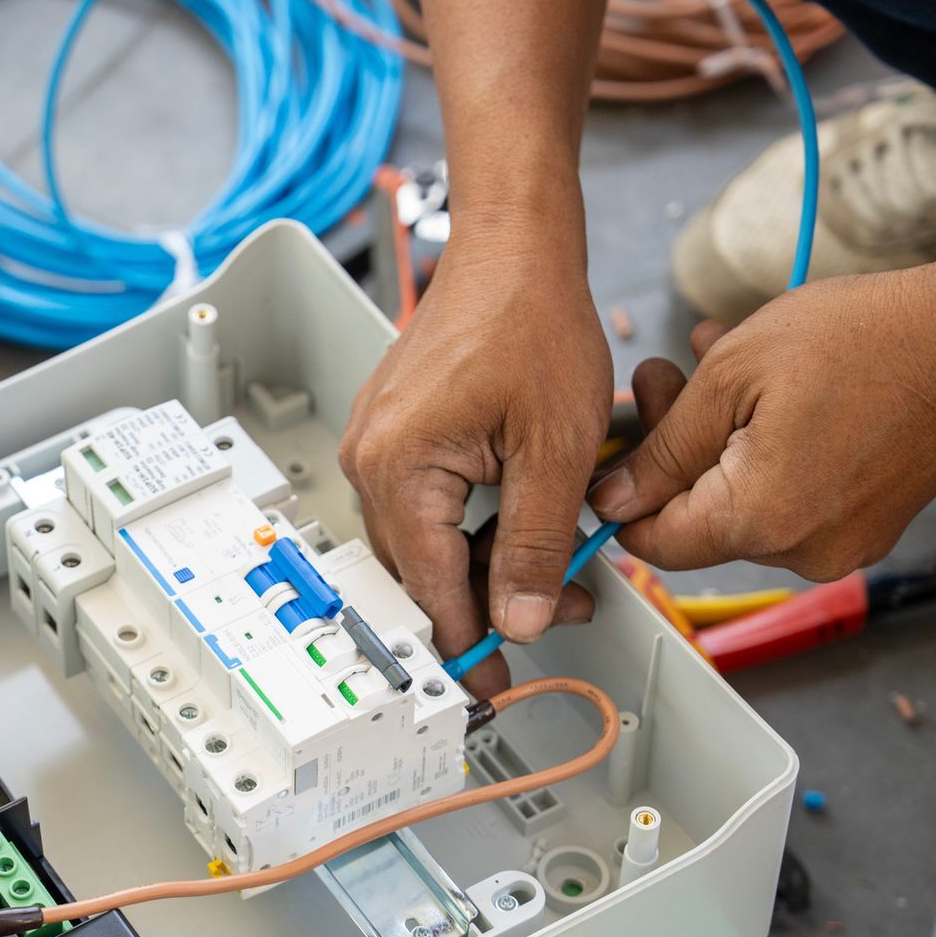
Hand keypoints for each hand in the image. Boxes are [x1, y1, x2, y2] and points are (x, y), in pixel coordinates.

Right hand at [340, 235, 611, 693]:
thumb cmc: (531, 321)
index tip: (491, 688)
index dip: (468, 644)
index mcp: (398, 469)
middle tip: (563, 608)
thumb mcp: (557, 450)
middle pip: (421, 571)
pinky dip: (476, 525)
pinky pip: (427, 504)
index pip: (430, 588)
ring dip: (488, 563)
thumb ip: (538, 544)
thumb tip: (524, 619)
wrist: (513, 249)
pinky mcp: (397, 433)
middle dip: (491, 602)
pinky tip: (528, 521)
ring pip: (427, 541)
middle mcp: (371, 461)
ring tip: (564, 564)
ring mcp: (378, 445)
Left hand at [592, 260, 935, 577]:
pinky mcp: (864, 524)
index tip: (616, 448)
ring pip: (740, 500)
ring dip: (713, 434)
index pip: (653, 542)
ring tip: (712, 360)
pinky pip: (787, 494)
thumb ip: (662, 448)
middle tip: (661, 375)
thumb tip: (612, 499)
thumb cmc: (866, 342)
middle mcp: (802, 550)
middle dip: (670, 444)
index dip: (622, 494)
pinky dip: (760, 446)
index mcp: (761, 521)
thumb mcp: (731, 377)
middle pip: (696, 516)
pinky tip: (760, 387)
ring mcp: (839, 542)